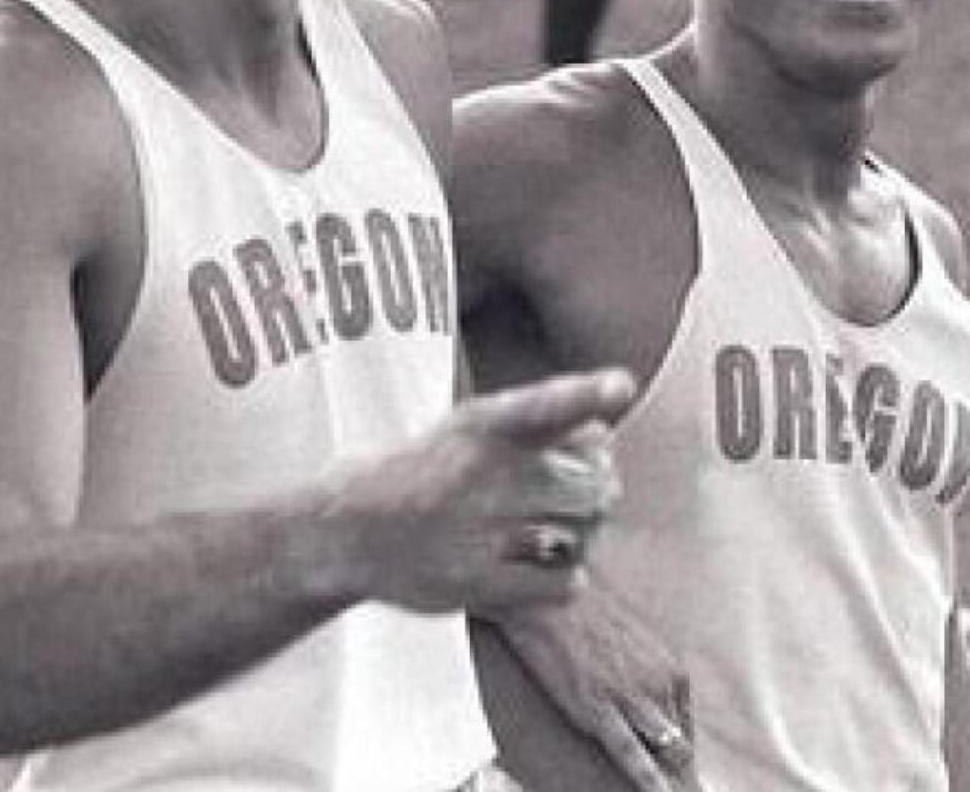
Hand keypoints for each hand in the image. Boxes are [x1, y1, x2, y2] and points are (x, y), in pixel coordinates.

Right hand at [336, 368, 635, 614]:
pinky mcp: (476, 581)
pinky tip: (537, 565)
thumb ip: (538, 425)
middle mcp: (481, 471)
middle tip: (574, 494)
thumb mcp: (469, 428)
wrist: (349, 526)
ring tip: (551, 530)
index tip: (621, 386)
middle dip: (598, 490)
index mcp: (480, 423)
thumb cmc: (428, 471)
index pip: (542, 405)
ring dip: (583, 534)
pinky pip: (564, 583)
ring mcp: (478, 528)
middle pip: (592, 483)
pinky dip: (565, 578)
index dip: (584, 394)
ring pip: (584, 533)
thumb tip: (606, 437)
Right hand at [493, 579, 700, 790]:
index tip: (687, 783)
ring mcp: (630, 696)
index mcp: (670, 670)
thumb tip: (660, 714)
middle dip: (682, 773)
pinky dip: (648, 779)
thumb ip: (651, 679)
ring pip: (664, 753)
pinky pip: (630, 752)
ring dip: (673, 780)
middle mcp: (660, 684)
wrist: (547, 593)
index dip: (684, 759)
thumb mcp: (632, 643)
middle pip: (681, 747)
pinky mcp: (598, 706)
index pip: (687, 730)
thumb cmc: (585, 615)